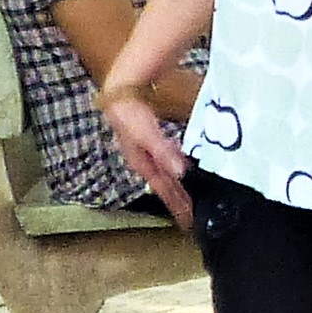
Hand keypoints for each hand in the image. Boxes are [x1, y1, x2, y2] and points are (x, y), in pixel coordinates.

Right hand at [103, 83, 188, 207]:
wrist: (120, 92)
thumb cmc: (130, 114)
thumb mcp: (147, 135)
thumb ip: (164, 152)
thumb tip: (180, 173)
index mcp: (142, 163)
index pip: (163, 189)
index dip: (176, 204)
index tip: (188, 220)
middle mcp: (143, 160)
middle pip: (164, 186)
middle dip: (177, 201)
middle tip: (191, 216)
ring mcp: (146, 151)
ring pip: (164, 175)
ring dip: (176, 187)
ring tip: (187, 198)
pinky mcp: (150, 139)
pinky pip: (165, 160)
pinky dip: (175, 167)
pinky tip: (181, 168)